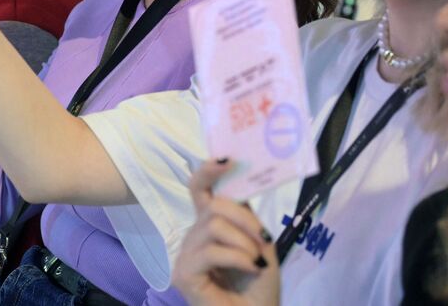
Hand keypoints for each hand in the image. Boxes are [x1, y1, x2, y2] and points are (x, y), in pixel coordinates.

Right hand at [172, 160, 280, 305]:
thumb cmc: (259, 287)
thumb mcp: (259, 243)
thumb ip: (246, 215)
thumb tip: (238, 186)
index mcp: (210, 225)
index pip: (200, 190)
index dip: (208, 171)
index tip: (226, 159)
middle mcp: (195, 235)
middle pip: (213, 205)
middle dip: (244, 218)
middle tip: (264, 238)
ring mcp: (186, 254)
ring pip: (213, 226)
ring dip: (243, 242)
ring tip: (256, 261)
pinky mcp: (184, 273)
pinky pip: (211, 251)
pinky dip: (238, 257)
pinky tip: (251, 268)